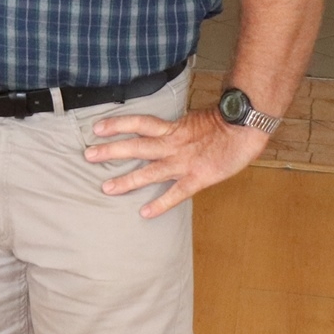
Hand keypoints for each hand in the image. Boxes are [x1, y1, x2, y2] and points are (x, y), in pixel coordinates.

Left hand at [82, 107, 269, 218]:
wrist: (246, 128)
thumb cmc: (223, 123)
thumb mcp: (193, 120)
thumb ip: (174, 128)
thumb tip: (158, 130)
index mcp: (172, 128)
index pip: (138, 122)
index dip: (117, 124)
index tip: (96, 128)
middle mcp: (173, 144)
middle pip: (136, 146)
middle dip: (110, 151)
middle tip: (87, 155)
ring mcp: (184, 162)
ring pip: (149, 171)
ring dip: (127, 180)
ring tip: (106, 188)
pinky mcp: (198, 178)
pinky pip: (176, 193)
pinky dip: (160, 204)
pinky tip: (145, 213)